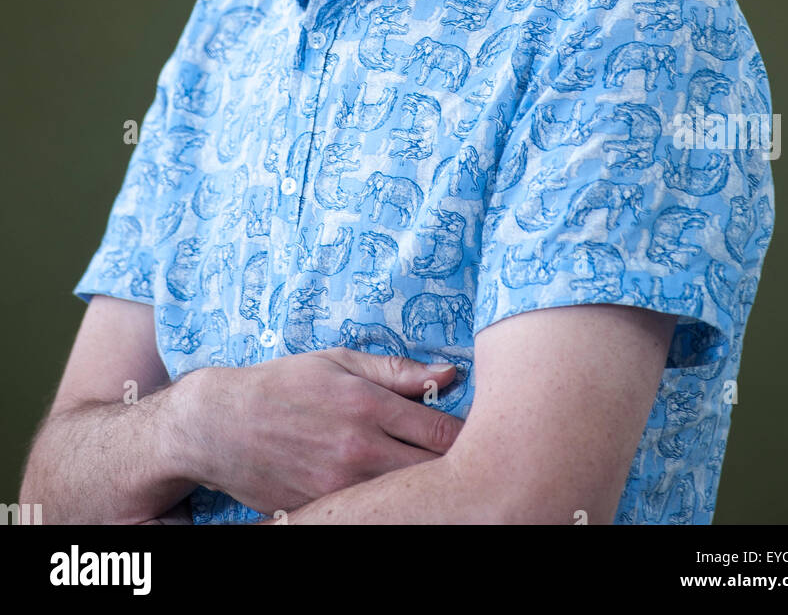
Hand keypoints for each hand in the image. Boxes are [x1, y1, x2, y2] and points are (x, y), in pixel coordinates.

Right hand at [183, 348, 463, 516]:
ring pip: (402, 495)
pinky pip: (369, 511)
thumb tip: (449, 375)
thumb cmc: (284, 384)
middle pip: (430, 470)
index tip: (480, 433)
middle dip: (452, 466)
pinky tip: (393, 493)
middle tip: (470, 460)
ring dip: (421, 486)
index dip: (467, 435)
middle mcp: (357, 451)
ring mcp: (339, 487)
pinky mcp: (322, 510)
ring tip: (436, 478)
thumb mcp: (339, 362)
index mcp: (367, 406)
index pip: (441, 431)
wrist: (220, 424)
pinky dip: (386, 504)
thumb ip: (397, 371)